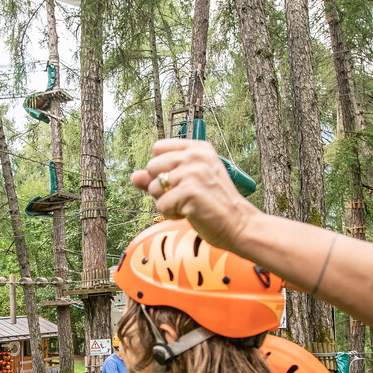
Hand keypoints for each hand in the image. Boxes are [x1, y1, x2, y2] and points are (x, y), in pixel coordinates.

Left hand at [133, 139, 259, 252]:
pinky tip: (190, 213)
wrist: (239, 224)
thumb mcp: (189, 183)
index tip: (178, 180)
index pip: (158, 147)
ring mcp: (193, 173)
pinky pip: (161, 205)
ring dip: (165, 202)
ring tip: (187, 205)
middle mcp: (196, 157)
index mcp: (199, 149)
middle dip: (160, 187)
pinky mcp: (190, 192)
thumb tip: (134, 177)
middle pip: (152, 166)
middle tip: (183, 196)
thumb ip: (160, 177)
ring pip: (153, 188)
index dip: (161, 168)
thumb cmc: (215, 204)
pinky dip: (171, 214)